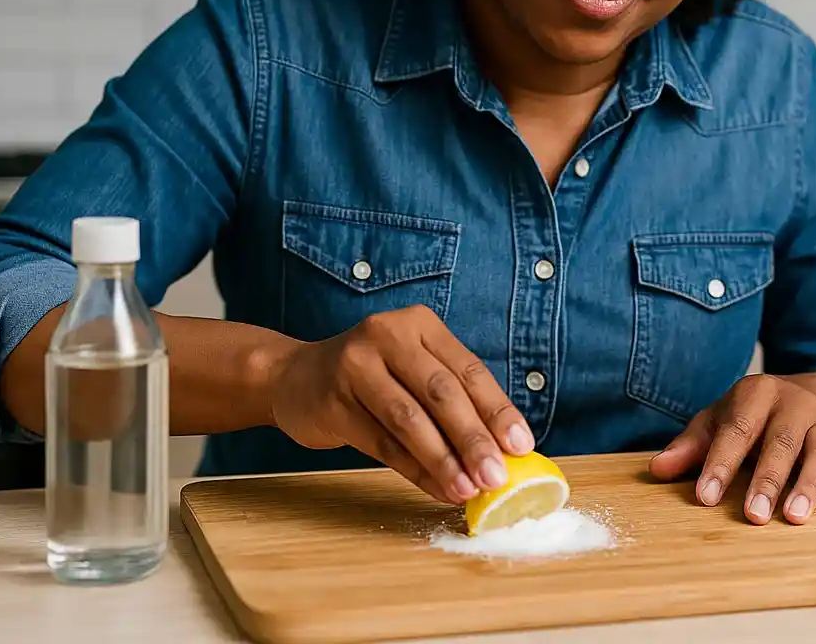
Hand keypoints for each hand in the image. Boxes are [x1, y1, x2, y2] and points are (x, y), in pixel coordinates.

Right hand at [264, 304, 533, 504]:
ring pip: (410, 420)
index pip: (468, 370)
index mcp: (419, 324)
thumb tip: (503, 450)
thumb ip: (453, 400)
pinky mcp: (333, 401)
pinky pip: (382, 444)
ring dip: (444, 460)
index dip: (497, 410)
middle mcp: (388, 335)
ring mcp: (355, 366)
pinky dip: (415, 471)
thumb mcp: (413, 369)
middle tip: (497, 476)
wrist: (294, 377)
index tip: (521, 447)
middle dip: (473, 439)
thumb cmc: (371, 377)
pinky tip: (437, 489)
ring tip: (468, 490)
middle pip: (441, 393)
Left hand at [648, 374, 815, 524]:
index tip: (706, 497)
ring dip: (807, 485)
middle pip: (781, 442)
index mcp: (757, 393)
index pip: (737, 429)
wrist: (806, 396)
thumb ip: (690, 445)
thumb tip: (657, 469)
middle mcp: (793, 403)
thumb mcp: (718, 420)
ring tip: (793, 517)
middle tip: (754, 515)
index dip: (720, 463)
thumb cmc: (751, 415)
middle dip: (767, 480)